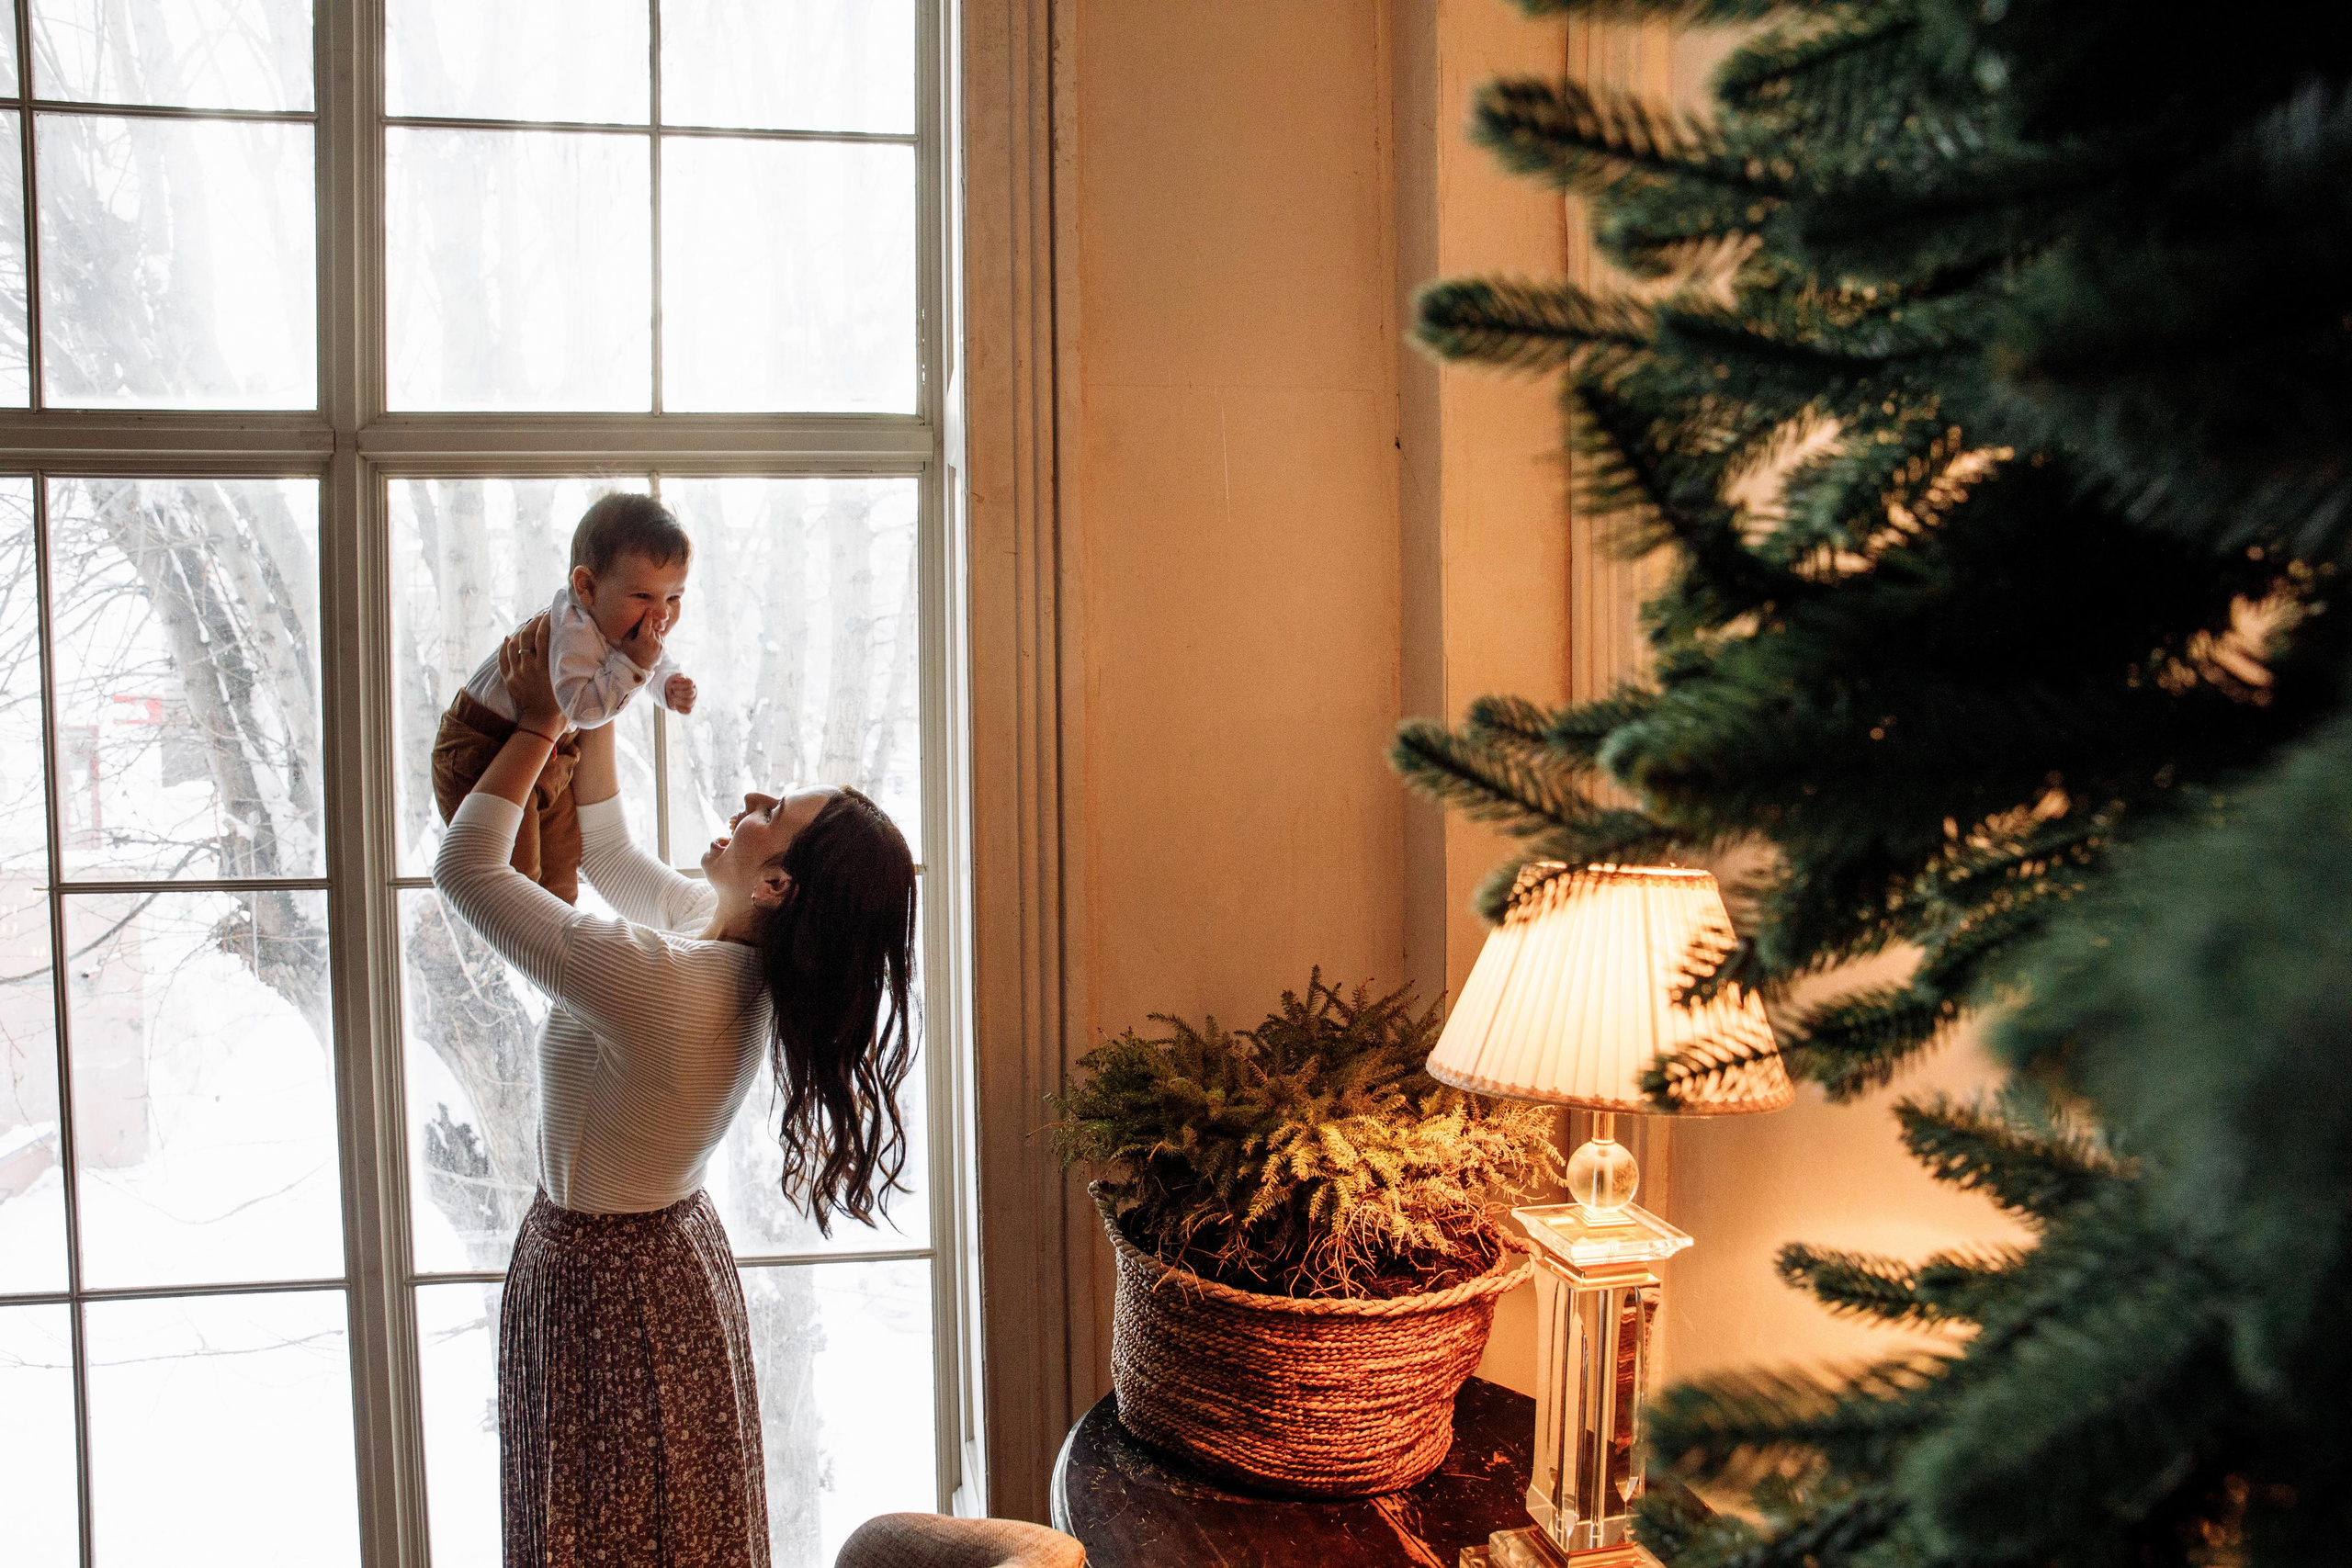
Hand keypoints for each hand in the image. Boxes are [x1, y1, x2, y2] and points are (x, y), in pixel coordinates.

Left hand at [498, 613, 566, 736]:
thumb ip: (566, 662)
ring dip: (520, 633)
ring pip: (513, 645)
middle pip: (526, 636)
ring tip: (527, 626)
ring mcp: (517, 673)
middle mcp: (529, 667)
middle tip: (540, 616)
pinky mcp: (509, 679)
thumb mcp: (567, 679)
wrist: (542, 720)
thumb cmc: (561, 701)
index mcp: (545, 666)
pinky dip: (505, 646)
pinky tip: (509, 639)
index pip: (543, 635)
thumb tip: (566, 641)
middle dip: (533, 622)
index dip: (546, 620)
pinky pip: (503, 658)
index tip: (550, 612)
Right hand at [615, 608, 667, 672]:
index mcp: (643, 639)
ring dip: (652, 633)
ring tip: (644, 642)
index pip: (646, 624)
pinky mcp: (663, 648)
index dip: (647, 616)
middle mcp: (653, 641)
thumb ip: (631, 630)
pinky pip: (660, 637)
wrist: (639, 668)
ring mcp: (660, 645)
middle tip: (641, 634)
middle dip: (647, 627)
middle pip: (652, 627)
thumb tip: (637, 621)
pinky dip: (656, 638)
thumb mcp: (627, 641)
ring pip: (657, 632)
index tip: (649, 609)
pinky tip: (649, 644)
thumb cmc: (630, 653)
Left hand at [664, 673, 696, 713]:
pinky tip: (675, 705)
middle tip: (673, 692)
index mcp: (691, 683)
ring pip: (689, 703)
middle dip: (679, 693)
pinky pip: (688, 711)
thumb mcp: (673, 678)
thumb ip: (677, 676)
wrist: (669, 692)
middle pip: (690, 693)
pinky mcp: (689, 708)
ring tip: (673, 698)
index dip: (680, 685)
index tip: (673, 685)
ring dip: (679, 701)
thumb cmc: (672, 684)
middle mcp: (693, 692)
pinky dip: (681, 709)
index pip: (690, 684)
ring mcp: (692, 700)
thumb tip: (682, 677)